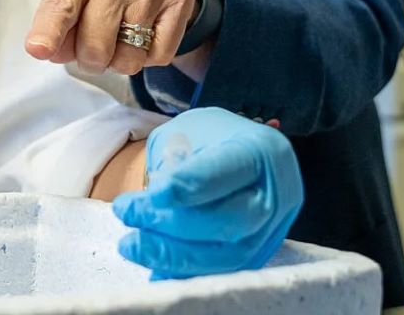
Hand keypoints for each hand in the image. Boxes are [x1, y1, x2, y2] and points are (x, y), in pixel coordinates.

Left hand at [25, 0, 195, 74]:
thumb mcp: (68, 2)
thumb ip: (55, 30)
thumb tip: (50, 51)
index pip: (61, 6)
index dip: (49, 32)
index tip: (38, 49)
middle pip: (95, 48)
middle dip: (91, 59)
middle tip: (95, 42)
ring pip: (128, 58)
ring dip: (120, 60)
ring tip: (120, 34)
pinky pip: (157, 56)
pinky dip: (148, 56)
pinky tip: (145, 31)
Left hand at [112, 107, 303, 277]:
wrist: (229, 153)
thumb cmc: (205, 140)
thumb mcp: (187, 132)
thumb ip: (175, 159)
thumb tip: (160, 199)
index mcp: (260, 149)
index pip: (229, 170)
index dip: (191, 185)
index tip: (154, 194)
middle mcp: (276, 193)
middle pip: (231, 220)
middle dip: (173, 223)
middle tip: (127, 213)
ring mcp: (272, 230)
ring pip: (228, 255)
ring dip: (173, 255)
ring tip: (131, 245)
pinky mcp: (258, 255)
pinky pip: (222, 272)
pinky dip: (184, 272)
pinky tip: (152, 267)